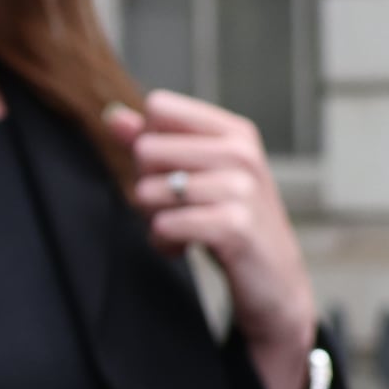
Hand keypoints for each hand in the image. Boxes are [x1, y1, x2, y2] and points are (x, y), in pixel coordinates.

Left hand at [106, 90, 319, 388]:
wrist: (275, 281)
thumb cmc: (233, 221)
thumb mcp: (200, 175)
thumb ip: (155, 141)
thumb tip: (113, 116)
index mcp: (234, 132)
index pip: (159, 107)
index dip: (149, 143)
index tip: (172, 172)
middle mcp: (241, 153)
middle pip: (146, 148)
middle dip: (147, 185)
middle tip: (174, 208)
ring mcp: (240, 188)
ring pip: (148, 190)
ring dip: (153, 219)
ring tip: (180, 229)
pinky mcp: (234, 226)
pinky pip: (164, 224)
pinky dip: (164, 242)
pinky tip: (182, 248)